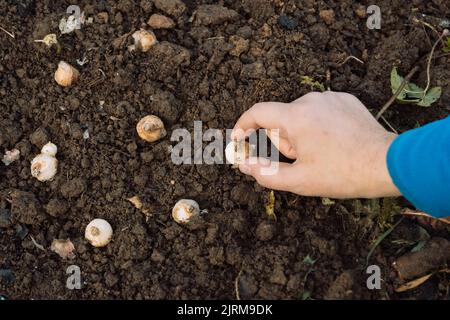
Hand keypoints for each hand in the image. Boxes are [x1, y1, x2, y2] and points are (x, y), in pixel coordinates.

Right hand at [231, 91, 400, 198]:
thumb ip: (265, 173)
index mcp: (296, 117)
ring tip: (322, 154)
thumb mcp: (299, 180)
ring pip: (300, 115)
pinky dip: (318, 125)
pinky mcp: (346, 100)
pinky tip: (334, 142)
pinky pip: (320, 110)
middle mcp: (311, 100)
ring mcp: (330, 97)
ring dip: (301, 134)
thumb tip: (244, 165)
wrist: (387, 164)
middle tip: (301, 161)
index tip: (239, 138)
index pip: (257, 112)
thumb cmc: (343, 173)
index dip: (243, 125)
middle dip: (284, 141)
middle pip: (281, 119)